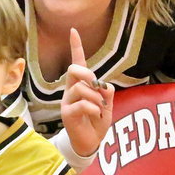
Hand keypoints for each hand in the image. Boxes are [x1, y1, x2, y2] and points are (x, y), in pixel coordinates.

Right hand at [61, 28, 113, 156]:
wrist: (90, 142)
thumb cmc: (97, 122)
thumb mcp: (107, 105)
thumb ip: (107, 94)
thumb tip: (104, 85)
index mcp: (80, 85)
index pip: (77, 62)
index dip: (76, 47)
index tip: (73, 31)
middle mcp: (70, 90)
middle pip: (73, 70)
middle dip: (88, 74)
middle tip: (97, 86)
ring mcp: (67, 102)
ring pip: (81, 89)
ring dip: (96, 98)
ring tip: (100, 108)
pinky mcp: (67, 114)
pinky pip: (83, 105)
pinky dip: (95, 109)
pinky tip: (96, 115)